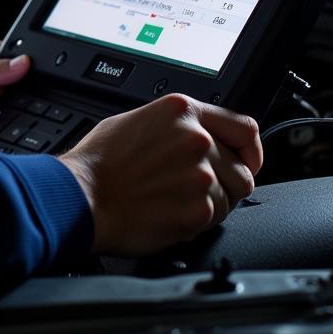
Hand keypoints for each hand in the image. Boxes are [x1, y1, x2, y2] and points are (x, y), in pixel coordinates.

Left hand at [0, 33, 30, 133]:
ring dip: (15, 103)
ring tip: (21, 106)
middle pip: (11, 75)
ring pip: (9, 98)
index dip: (22, 60)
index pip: (6, 51)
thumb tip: (22, 64)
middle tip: (33, 90)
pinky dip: (8, 121)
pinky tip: (12, 122)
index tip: (36, 70)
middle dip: (21, 83)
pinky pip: (1, 119)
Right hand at [59, 93, 262, 255]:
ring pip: (232, 196)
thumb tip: (201, 136)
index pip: (244, 126)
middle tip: (196, 190)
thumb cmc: (98, 163)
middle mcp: (196, 138)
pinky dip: (197, 221)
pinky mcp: (198, 208)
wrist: (81, 196)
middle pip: (242, 168)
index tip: (247, 160)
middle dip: (225, 182)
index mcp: (182, 112)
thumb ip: (177, 126)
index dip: (251, 149)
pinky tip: (170, 213)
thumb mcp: (137, 121)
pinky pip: (216, 219)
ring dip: (212, 203)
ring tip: (177, 201)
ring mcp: (200, 174)